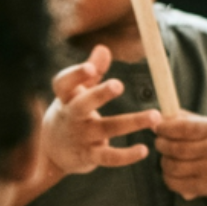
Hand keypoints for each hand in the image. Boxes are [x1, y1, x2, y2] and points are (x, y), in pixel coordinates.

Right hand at [43, 45, 157, 174]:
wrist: (51, 152)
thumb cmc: (70, 113)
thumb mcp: (76, 93)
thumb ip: (92, 72)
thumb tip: (104, 48)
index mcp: (66, 98)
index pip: (64, 83)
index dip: (76, 75)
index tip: (91, 68)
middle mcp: (71, 116)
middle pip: (82, 104)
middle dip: (99, 94)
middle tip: (118, 84)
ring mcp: (81, 137)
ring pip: (106, 129)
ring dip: (132, 122)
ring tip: (155, 115)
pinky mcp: (89, 157)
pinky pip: (109, 157)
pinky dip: (126, 155)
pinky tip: (144, 149)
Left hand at [152, 110, 206, 199]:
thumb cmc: (202, 139)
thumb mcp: (195, 122)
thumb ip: (175, 118)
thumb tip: (153, 121)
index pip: (184, 128)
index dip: (166, 128)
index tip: (157, 128)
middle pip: (177, 149)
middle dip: (161, 144)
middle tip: (159, 142)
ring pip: (173, 167)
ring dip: (164, 161)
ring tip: (166, 156)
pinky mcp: (203, 186)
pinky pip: (173, 182)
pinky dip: (167, 175)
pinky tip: (171, 170)